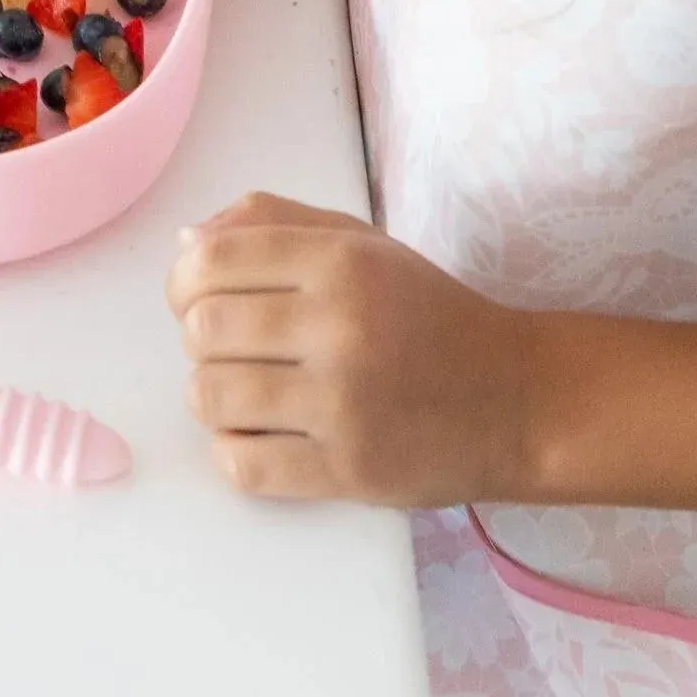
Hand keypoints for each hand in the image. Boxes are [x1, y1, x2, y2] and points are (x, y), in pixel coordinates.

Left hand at [167, 192, 534, 506]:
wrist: (514, 398)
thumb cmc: (424, 312)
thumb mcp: (361, 243)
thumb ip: (273, 224)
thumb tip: (186, 242)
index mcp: (340, 260)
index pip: (212, 260)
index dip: (182, 280)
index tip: (194, 296)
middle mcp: (339, 325)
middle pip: (202, 328)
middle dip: (199, 339)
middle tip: (231, 347)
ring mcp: (343, 404)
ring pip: (210, 396)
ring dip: (211, 395)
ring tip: (242, 392)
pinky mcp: (347, 471)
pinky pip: (241, 464)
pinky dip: (233, 451)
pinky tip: (259, 436)